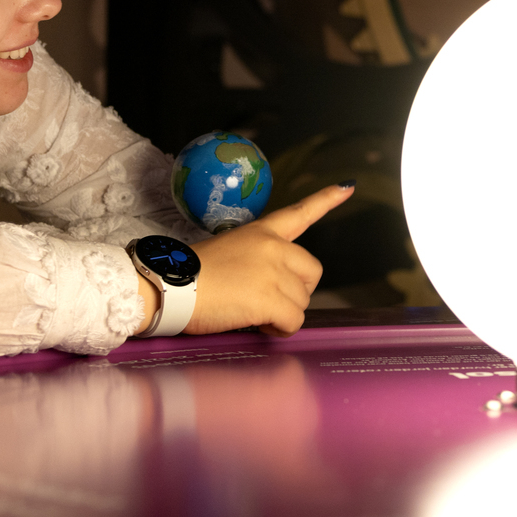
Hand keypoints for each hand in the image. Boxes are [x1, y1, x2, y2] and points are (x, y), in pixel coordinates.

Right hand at [182, 184, 353, 336]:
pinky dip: (280, 330)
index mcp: (260, 232)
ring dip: (282, 313)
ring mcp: (274, 272)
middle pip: (312, 272)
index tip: (347, 187)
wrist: (169, 286)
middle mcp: (273, 247)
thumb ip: (254, 263)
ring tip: (251, 313)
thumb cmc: (187, 276)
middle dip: (297, 291)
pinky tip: (258, 326)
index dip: (326, 200)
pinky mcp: (270, 298)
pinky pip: (293, 322)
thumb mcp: (225, 254)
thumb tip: (264, 291)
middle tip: (269, 302)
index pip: (299, 212)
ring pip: (301, 301)